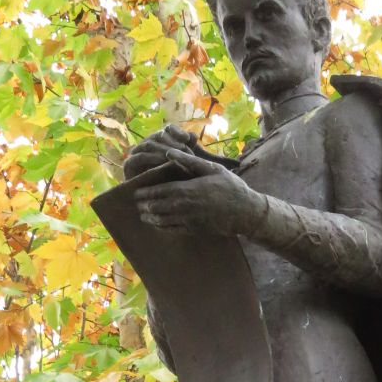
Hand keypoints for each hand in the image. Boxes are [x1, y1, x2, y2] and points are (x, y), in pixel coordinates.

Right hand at [123, 126, 198, 180]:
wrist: (156, 203)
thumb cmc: (173, 183)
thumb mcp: (185, 166)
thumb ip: (189, 150)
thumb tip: (193, 136)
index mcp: (161, 142)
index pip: (168, 129)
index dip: (177, 131)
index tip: (187, 139)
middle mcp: (148, 145)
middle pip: (158, 135)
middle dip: (171, 141)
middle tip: (183, 148)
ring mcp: (137, 154)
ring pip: (149, 144)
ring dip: (162, 148)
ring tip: (174, 154)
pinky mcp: (129, 164)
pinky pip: (139, 157)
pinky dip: (150, 157)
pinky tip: (162, 160)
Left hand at [134, 148, 263, 236]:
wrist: (245, 212)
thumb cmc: (230, 186)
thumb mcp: (211, 168)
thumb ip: (188, 161)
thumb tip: (168, 151)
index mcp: (188, 190)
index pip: (159, 192)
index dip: (146, 192)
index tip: (136, 191)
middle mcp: (185, 207)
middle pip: (157, 207)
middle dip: (145, 205)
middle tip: (136, 203)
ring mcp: (189, 220)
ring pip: (163, 220)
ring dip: (150, 218)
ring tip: (143, 214)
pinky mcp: (194, 230)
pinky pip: (173, 230)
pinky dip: (162, 227)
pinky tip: (157, 224)